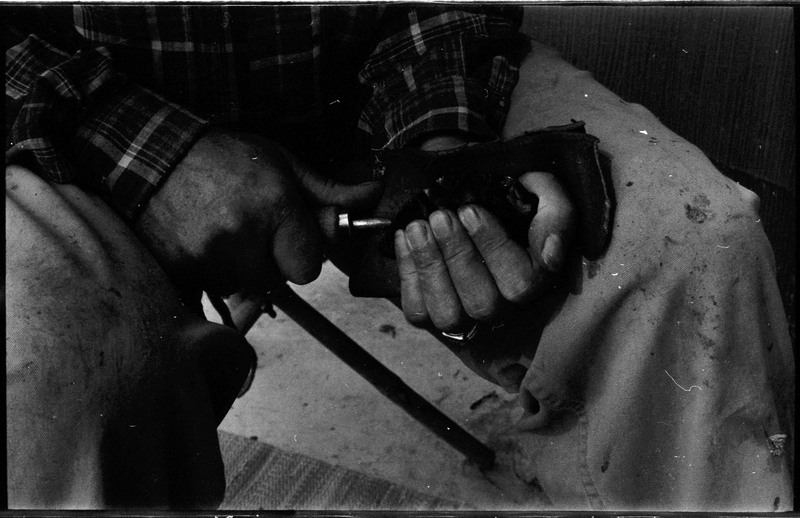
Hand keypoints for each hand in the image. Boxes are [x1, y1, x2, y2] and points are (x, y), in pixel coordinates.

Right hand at [134, 128, 381, 295]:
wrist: (151, 153)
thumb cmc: (225, 156)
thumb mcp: (282, 162)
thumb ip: (329, 190)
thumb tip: (375, 192)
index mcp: (275, 207)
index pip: (309, 267)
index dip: (302, 253)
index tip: (288, 235)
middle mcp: (242, 237)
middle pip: (278, 283)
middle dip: (272, 262)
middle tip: (251, 230)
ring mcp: (206, 259)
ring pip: (244, 289)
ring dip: (241, 271)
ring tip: (222, 232)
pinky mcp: (178, 272)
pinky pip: (211, 295)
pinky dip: (211, 279)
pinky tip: (202, 246)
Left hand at [395, 133, 576, 332]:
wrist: (477, 201)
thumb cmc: (515, 200)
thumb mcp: (545, 196)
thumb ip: (557, 217)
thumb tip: (551, 253)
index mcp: (535, 283)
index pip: (520, 283)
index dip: (492, 248)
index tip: (470, 211)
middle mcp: (503, 309)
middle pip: (482, 301)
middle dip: (457, 255)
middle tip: (440, 216)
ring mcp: (466, 317)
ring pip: (448, 313)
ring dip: (430, 268)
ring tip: (418, 228)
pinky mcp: (432, 316)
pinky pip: (418, 311)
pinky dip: (408, 276)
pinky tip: (405, 239)